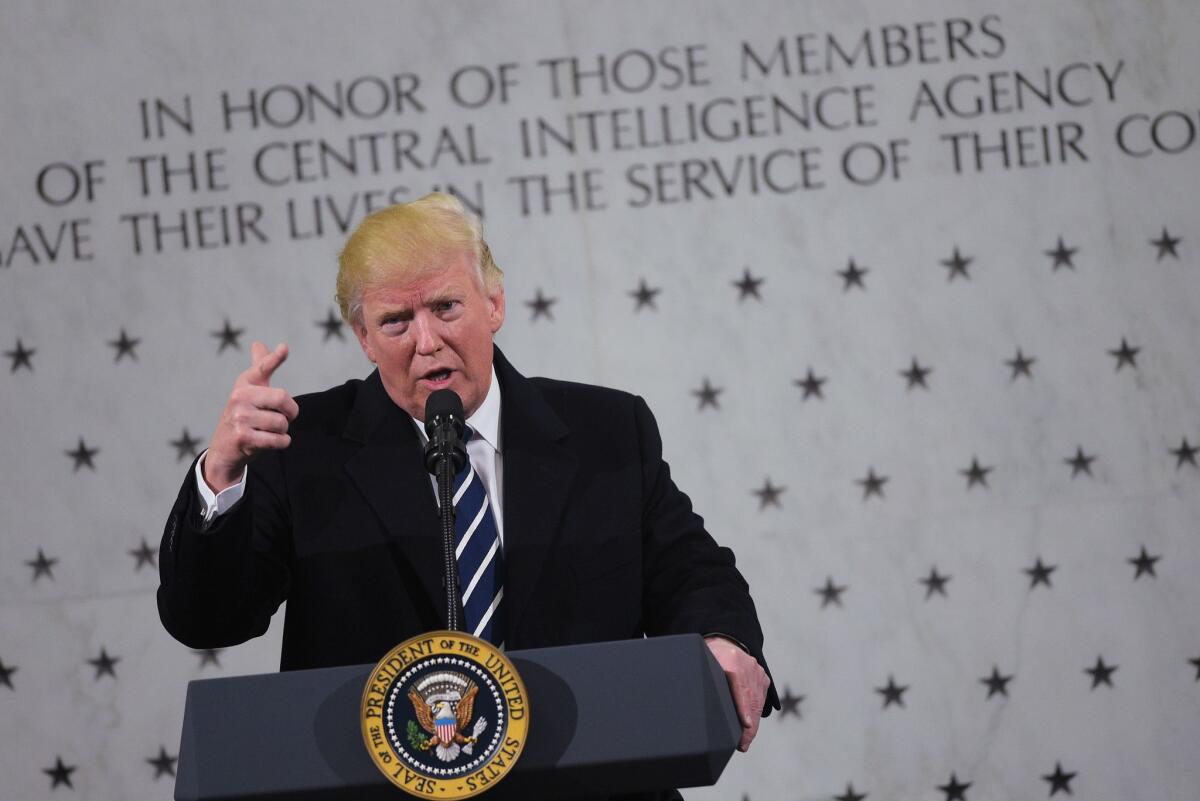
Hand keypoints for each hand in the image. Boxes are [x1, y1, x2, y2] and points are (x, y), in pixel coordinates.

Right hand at [203, 341, 298, 491]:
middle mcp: (239, 397)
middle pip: (283, 398)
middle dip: (290, 412)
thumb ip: (259, 368)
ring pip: (282, 422)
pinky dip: (281, 442)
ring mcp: (240, 417)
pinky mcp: (243, 437)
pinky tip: (270, 441)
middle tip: (284, 417)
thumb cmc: (243, 415)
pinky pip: (278, 440)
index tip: (284, 349)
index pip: (262, 368)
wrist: (224, 448)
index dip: (274, 358)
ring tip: (268, 431)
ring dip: (283, 431)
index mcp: (245, 383)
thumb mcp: (249, 390)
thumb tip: (258, 343)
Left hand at [705, 636, 769, 751]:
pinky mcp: (763, 677)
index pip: (739, 687)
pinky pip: (761, 699)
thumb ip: (700, 678)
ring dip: (753, 725)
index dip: (743, 708)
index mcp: (730, 662)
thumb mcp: (702, 663)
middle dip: (748, 726)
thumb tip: (686, 699)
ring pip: (758, 702)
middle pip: (750, 700)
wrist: (725, 640)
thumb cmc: (708, 656)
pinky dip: (755, 714)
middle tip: (742, 745)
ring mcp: (757, 672)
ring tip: (745, 741)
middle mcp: (747, 666)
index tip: (746, 724)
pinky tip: (750, 728)